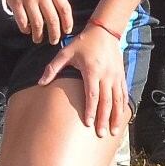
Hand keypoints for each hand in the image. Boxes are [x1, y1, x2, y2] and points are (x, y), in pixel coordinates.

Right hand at [0, 0, 71, 44]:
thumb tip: (54, 3)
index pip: (65, 8)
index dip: (67, 22)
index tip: (67, 30)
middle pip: (53, 19)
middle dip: (55, 34)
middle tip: (54, 41)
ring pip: (37, 23)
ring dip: (39, 35)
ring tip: (38, 40)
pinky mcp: (14, 1)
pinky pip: (22, 20)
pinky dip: (25, 28)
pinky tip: (25, 30)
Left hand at [40, 22, 126, 136]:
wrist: (104, 31)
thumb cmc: (83, 43)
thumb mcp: (65, 53)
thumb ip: (53, 68)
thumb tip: (40, 83)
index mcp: (92, 71)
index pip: (92, 95)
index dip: (90, 110)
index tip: (88, 124)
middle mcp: (106, 76)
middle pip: (106, 102)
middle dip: (104, 119)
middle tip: (102, 134)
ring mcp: (115, 76)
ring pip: (117, 100)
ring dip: (117, 117)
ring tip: (115, 131)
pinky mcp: (121, 75)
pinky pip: (123, 93)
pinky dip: (123, 106)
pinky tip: (122, 117)